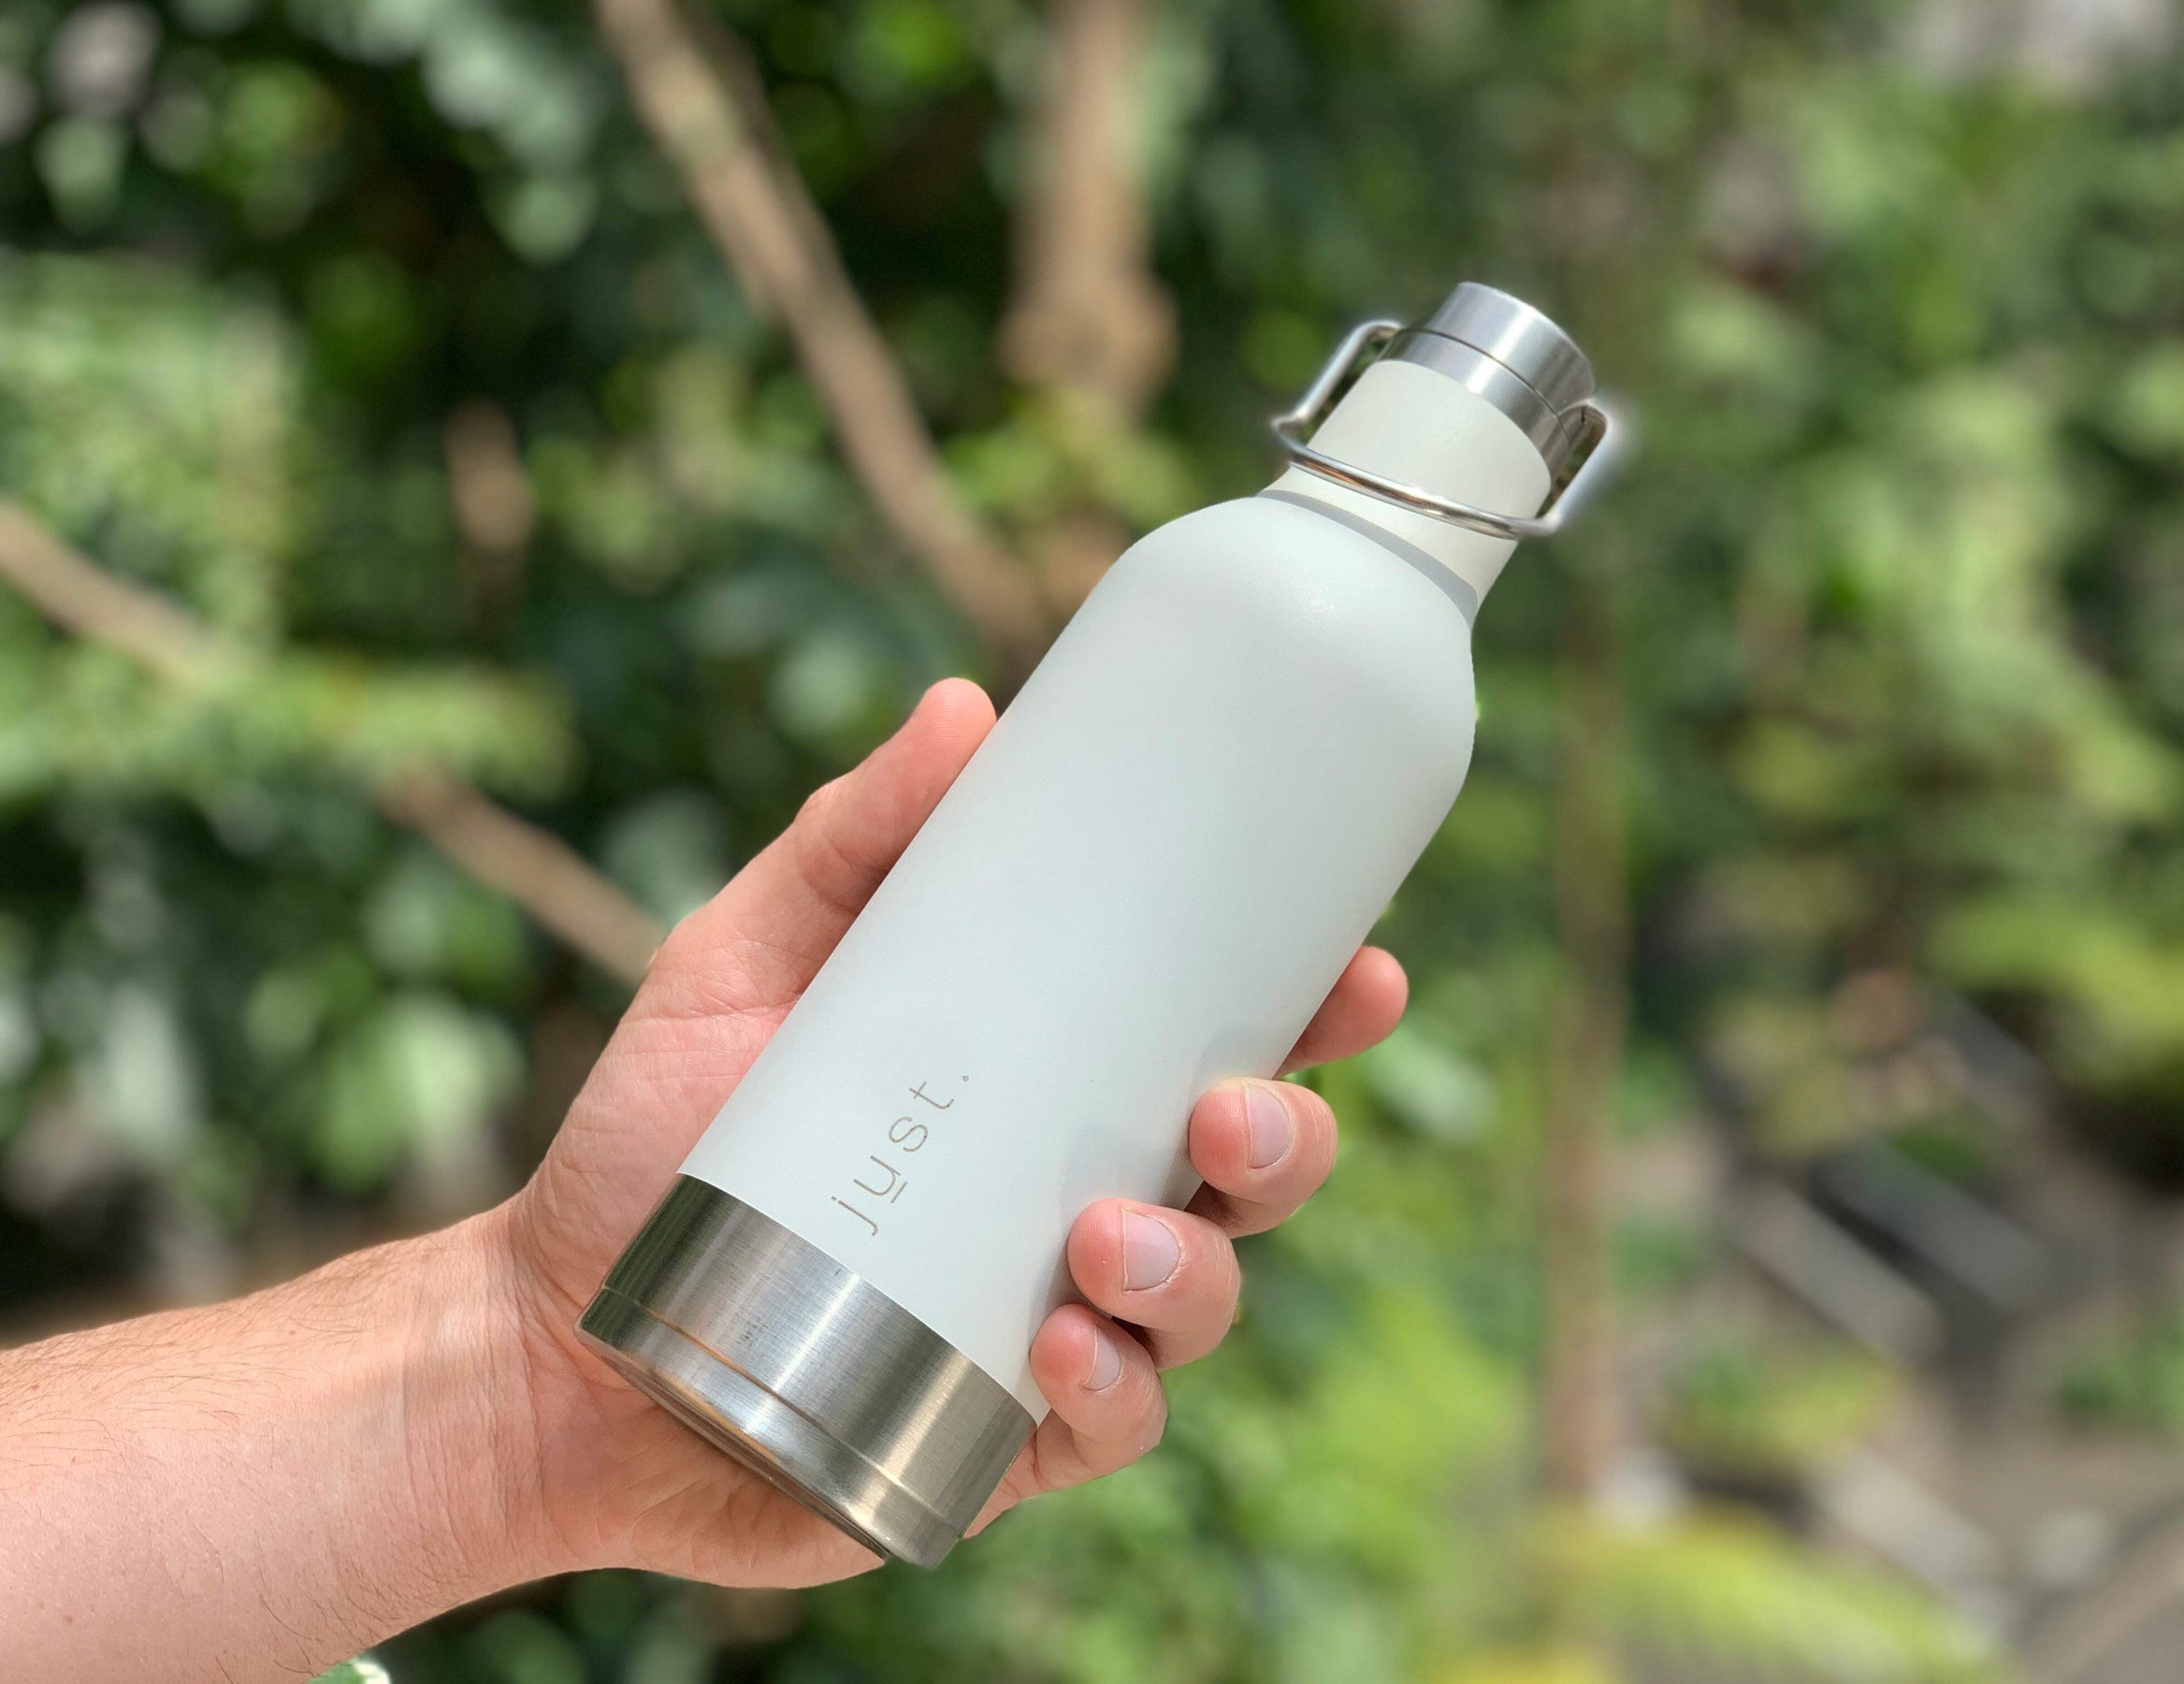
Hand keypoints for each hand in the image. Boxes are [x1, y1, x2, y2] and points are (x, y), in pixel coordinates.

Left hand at [490, 679, 1407, 1586]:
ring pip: (1205, 1300)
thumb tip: (962, 707)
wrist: (554, 1343)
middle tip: (1229, 1111)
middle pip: (1250, 1173)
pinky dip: (1112, 1392)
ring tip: (1105, 1240)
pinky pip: (1113, 1426)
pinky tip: (1060, 1349)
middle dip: (1284, 1140)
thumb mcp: (740, 959)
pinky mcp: (1004, 1440)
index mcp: (1050, 1084)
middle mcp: (1078, 1196)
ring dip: (1194, 1272)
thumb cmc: (657, 1139)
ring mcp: (1053, 1321)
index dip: (1314, 1012)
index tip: (1361, 970)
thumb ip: (846, 841)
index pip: (1221, 1039)